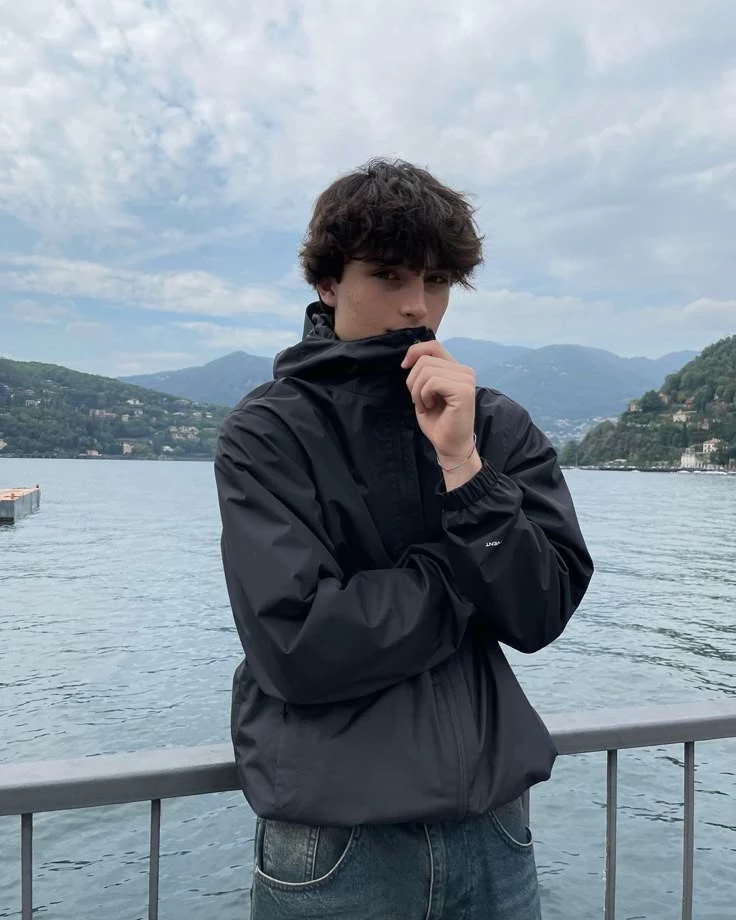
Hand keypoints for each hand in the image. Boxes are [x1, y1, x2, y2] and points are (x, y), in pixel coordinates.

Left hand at [401, 340, 476, 463]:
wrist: (449, 445)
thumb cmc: (438, 421)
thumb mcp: (425, 391)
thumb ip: (424, 372)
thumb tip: (410, 358)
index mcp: (456, 369)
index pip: (434, 346)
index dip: (415, 352)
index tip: (404, 366)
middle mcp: (464, 370)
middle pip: (425, 359)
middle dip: (413, 381)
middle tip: (419, 401)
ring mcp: (466, 379)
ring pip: (427, 370)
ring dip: (417, 391)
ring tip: (425, 405)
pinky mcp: (464, 390)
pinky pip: (432, 382)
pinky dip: (424, 396)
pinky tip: (429, 407)